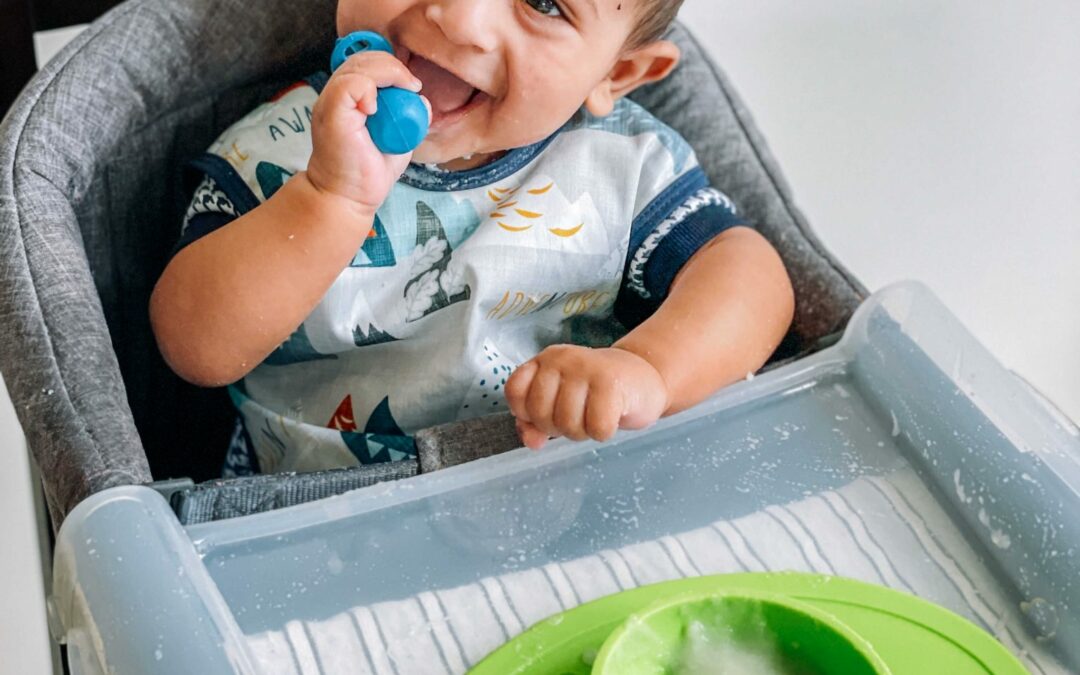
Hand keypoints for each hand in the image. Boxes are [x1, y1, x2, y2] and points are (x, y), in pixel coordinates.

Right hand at [306, 50, 428, 211]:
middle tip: (411, 87)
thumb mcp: (398, 139)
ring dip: (387, 74)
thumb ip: (409, 117)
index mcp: (350, 98)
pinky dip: (368, 89)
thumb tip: (421, 99)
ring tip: (402, 93)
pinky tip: (375, 109)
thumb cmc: (368, 171)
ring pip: (357, 67)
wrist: (349, 197)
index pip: (367, 63)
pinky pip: (349, 85)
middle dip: (392, 66)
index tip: (412, 87)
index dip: (391, 67)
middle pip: (362, 59)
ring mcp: (331, 103)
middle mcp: (336, 96)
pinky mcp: (331, 114)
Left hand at [505, 345, 670, 449]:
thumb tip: (532, 442)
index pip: (515, 392)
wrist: (643, 378)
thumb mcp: (560, 404)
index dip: (527, 413)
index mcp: (544, 361)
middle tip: (578, 417)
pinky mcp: (611, 384)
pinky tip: (612, 416)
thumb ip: (536, 422)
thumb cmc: (596, 394)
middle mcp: (561, 359)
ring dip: (583, 431)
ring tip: (595, 415)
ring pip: (567, 423)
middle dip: (558, 427)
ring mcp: (586, 368)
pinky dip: (604, 432)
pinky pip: (596, 428)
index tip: (548, 413)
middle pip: (539, 412)